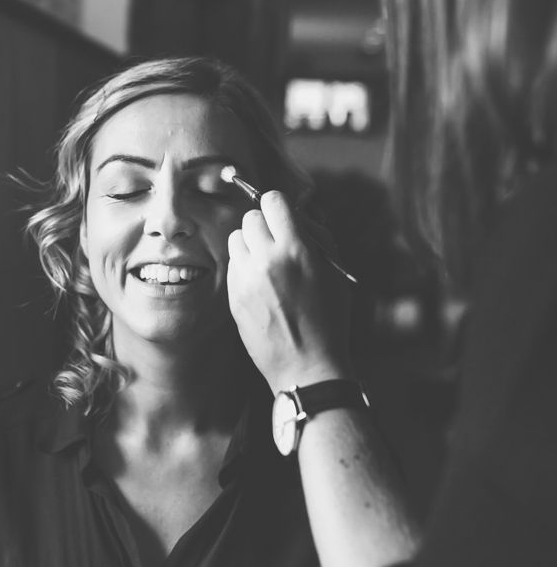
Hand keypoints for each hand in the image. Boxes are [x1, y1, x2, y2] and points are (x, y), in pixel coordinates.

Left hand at [227, 191, 354, 392]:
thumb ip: (315, 239)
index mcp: (295, 249)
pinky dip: (243, 266)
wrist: (307, 365)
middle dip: (265, 225)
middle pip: (250, 217)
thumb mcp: (334, 272)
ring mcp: (244, 278)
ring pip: (235, 238)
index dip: (280, 207)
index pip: (272, 200)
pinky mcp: (232, 296)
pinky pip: (232, 264)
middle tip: (277, 242)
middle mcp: (265, 259)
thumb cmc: (329, 319)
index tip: (285, 218)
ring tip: (266, 262)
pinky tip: (259, 283)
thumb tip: (296, 216)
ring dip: (250, 244)